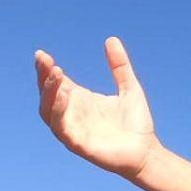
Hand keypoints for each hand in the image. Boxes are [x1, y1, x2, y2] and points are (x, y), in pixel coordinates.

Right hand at [35, 37, 159, 179]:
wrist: (147, 152)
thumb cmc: (136, 123)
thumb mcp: (130, 88)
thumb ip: (120, 65)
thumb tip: (111, 39)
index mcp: (79, 100)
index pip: (56, 82)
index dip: (47, 69)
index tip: (43, 54)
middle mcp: (72, 113)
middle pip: (47, 95)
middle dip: (43, 77)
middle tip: (44, 60)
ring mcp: (73, 129)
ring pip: (48, 112)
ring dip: (48, 93)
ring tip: (55, 74)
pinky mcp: (78, 145)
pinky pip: (61, 128)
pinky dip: (58, 113)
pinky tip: (63, 97)